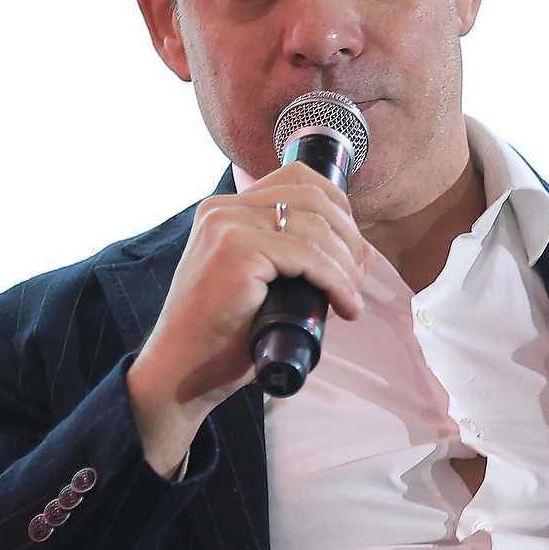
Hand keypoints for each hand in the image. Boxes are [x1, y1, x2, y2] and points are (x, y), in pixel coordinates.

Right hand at [126, 163, 366, 476]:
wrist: (182, 371)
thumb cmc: (224, 338)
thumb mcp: (270, 288)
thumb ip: (307, 264)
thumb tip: (366, 253)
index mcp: (227, 210)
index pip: (297, 179)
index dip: (338, 207)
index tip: (352, 248)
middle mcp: (224, 209)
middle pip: (312, 196)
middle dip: (349, 236)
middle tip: (357, 278)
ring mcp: (228, 227)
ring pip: (315, 227)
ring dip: (346, 265)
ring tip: (351, 298)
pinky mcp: (236, 252)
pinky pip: (307, 256)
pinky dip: (336, 281)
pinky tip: (345, 306)